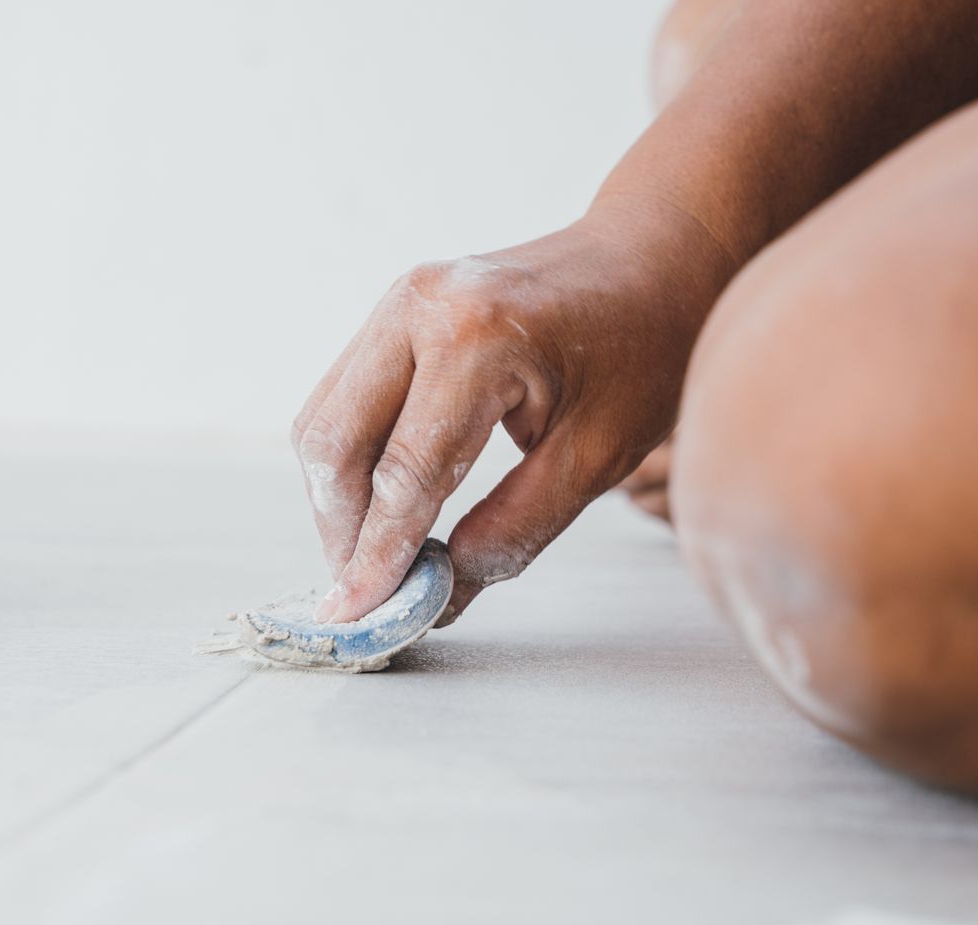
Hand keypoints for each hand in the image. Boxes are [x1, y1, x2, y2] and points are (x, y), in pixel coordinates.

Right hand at [290, 201, 735, 624]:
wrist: (654, 255)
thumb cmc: (646, 347)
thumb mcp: (598, 456)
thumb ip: (514, 530)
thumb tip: (438, 595)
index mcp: (478, 338)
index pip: (403, 473)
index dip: (379, 556)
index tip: (364, 615)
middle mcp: (418, 308)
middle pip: (334, 444)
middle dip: (341, 531)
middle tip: (365, 591)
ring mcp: (396, 302)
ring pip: (323, 422)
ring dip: (335, 500)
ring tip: (371, 556)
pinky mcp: (391, 312)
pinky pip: (340, 399)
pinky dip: (349, 463)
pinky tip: (381, 506)